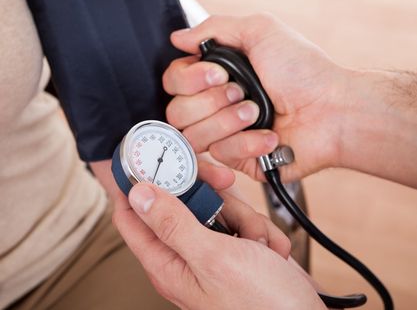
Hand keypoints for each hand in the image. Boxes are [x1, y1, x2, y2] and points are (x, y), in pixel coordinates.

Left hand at [113, 163, 324, 309]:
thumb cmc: (261, 304)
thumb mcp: (213, 258)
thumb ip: (172, 224)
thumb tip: (139, 195)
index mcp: (168, 262)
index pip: (132, 217)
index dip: (135, 186)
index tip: (150, 161)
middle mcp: (187, 254)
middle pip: (184, 203)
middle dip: (213, 201)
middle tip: (232, 215)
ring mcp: (214, 250)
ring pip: (218, 207)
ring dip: (244, 219)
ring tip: (257, 244)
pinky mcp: (238, 246)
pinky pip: (241, 218)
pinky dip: (258, 230)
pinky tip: (268, 250)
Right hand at [163, 14, 350, 181]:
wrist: (331, 112)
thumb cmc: (302, 70)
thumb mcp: (260, 31)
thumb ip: (214, 29)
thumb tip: (178, 37)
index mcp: (216, 75)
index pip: (174, 81)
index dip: (189, 80)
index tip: (218, 74)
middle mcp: (215, 104)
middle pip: (177, 111)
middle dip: (211, 101)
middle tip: (242, 93)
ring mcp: (224, 133)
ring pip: (193, 136)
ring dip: (228, 121)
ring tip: (258, 113)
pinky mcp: (236, 157)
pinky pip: (219, 155)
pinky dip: (247, 142)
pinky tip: (269, 136)